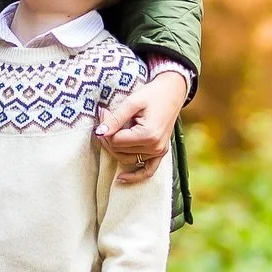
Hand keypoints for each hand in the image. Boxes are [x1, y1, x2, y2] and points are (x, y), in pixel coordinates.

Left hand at [96, 69, 187, 184]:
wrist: (172, 92)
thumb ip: (115, 119)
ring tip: (111, 129)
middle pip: (119, 151)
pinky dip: (135, 176)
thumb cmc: (152, 95)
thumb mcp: (132, 102)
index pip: (116, 141)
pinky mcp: (160, 152)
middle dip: (108, 136)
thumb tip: (99, 133)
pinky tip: (120, 179)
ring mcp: (159, 152)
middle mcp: (155, 147)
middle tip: (106, 116)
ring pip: (127, 159)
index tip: (104, 112)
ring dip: (115, 148)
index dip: (106, 128)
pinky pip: (147, 170)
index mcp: (148, 135)